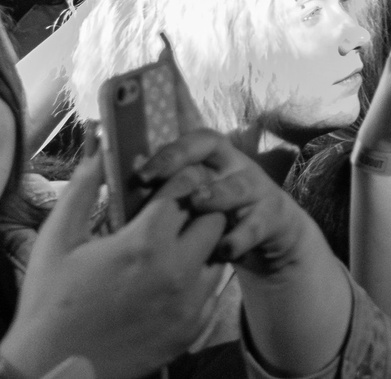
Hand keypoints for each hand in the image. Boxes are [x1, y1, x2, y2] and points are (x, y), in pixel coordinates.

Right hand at [0, 142, 227, 378]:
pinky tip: (170, 281)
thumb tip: (99, 149)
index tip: (165, 184)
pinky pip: (213, 291)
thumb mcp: (57, 239)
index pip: (187, 188)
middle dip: (197, 209)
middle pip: (214, 217)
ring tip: (170, 249)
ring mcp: (188, 303)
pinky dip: (198, 280)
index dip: (177, 179)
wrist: (52, 370)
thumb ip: (83, 188)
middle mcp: (177, 270)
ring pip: (219, 253)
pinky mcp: (192, 330)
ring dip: (201, 245)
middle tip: (172, 216)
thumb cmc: (49, 302)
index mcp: (145, 242)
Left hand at [139, 129, 320, 274]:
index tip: (139, 174)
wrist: (267, 236)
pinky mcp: (271, 216)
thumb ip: (163, 194)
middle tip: (153, 178)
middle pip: (212, 147)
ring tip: (198, 202)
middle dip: (181, 160)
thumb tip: (119, 189)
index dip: (165, 152)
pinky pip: (256, 224)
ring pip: (237, 185)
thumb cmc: (216, 217)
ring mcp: (255, 189)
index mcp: (209, 158)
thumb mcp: (192, 200)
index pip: (188, 140)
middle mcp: (232, 165)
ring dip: (217, 193)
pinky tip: (223, 250)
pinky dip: (240, 237)